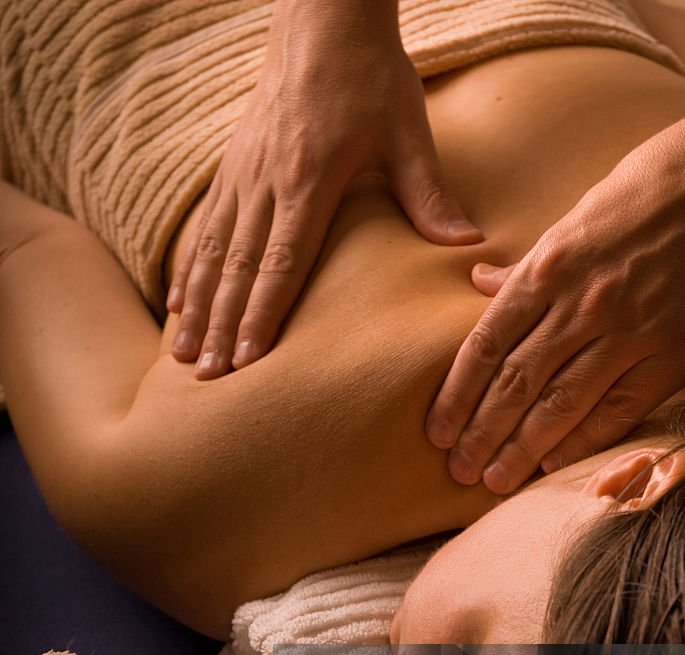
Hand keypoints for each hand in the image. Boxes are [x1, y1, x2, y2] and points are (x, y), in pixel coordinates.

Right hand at [168, 0, 480, 378]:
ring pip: (212, 254)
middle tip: (210, 378)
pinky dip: (188, 269)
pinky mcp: (231, 167)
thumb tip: (465, 246)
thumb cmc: (370, 76)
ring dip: (197, 308)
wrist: (322, 19)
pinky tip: (175, 302)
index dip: (263, 315)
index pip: (281, 263)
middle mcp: (266, 182)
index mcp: (309, 180)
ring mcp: (242, 175)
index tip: (249, 360)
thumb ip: (428, 194)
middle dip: (222, 328)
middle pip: (239, 270)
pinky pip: (203, 228)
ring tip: (183, 355)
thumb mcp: (408, 132)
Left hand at [426, 118, 684, 493]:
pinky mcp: (670, 351)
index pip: (485, 345)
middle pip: (515, 382)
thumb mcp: (572, 218)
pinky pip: (619, 408)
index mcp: (548, 268)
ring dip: (523, 448)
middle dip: (481, 433)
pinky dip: (584, 439)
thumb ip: (527, 265)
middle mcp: (581, 304)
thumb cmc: (640, 194)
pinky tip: (554, 464)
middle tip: (457, 471)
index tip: (437, 431)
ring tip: (495, 481)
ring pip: (561, 403)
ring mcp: (628, 330)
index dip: (456, 395)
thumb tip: (481, 283)